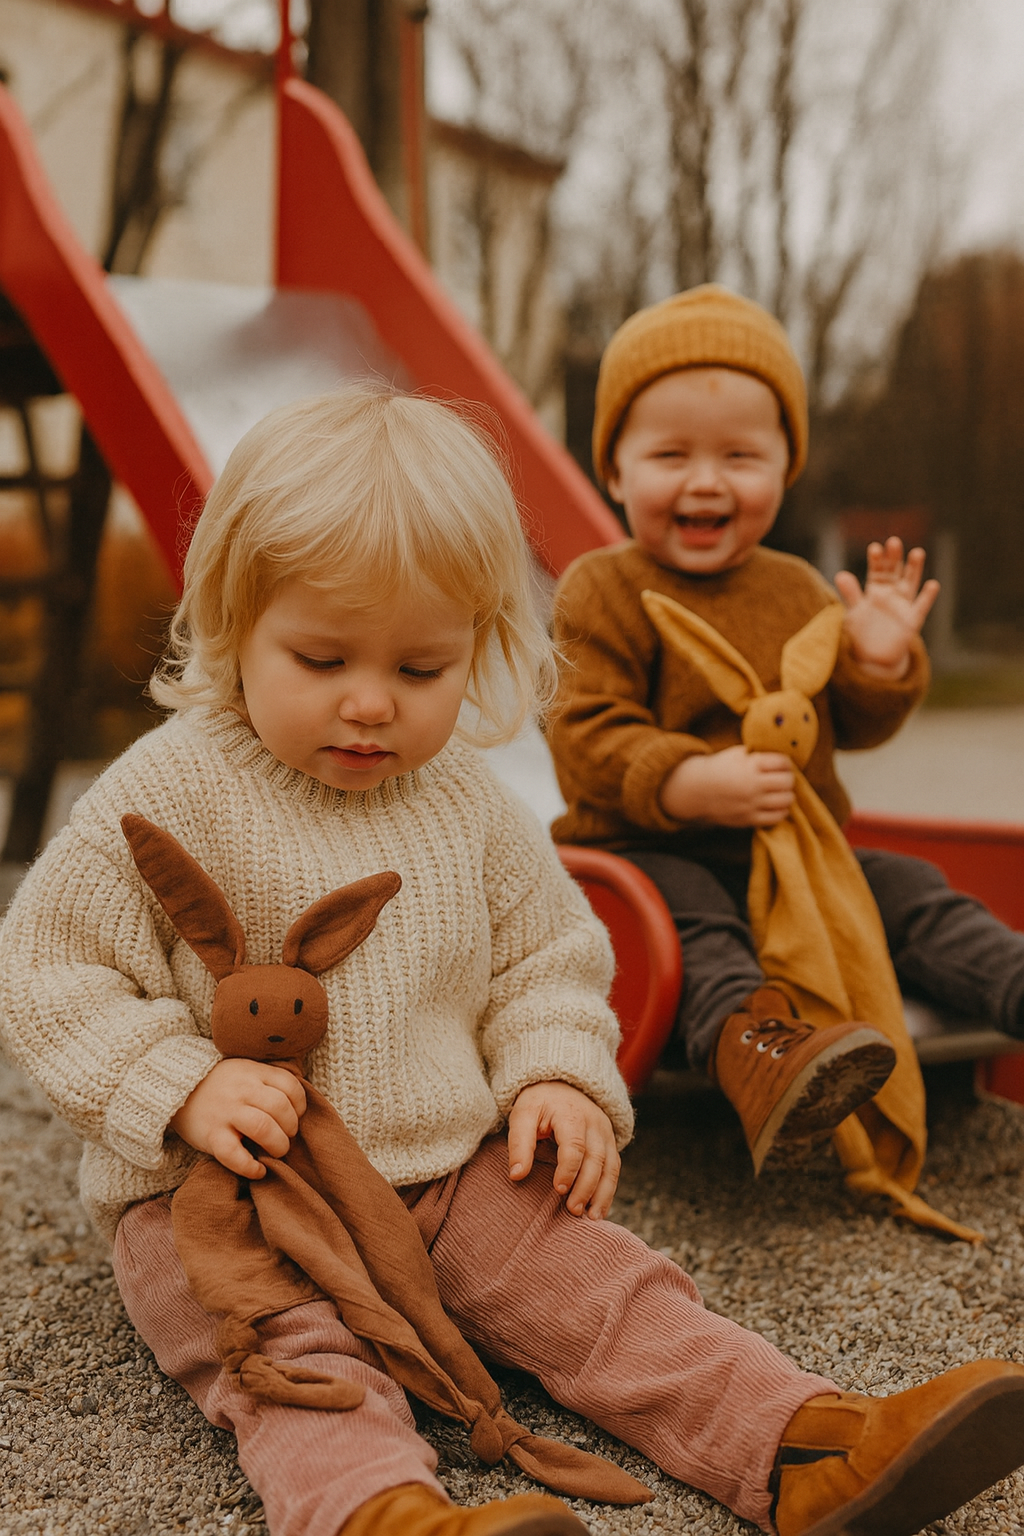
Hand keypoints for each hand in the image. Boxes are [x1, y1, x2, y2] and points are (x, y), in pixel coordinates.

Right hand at [169, 1057, 306, 1177]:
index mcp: (253, 1072)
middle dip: (291, 1127)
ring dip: (278, 1144)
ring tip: (277, 1152)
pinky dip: (251, 1167)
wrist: (175, 1088)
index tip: (296, 1115)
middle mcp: (242, 1090)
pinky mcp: (211, 1134)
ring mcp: (226, 1112)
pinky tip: (258, 1171)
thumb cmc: (219, 1084)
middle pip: (280, 1107)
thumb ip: (267, 1079)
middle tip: (286, 1136)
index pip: (290, 1085)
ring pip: (263, 1127)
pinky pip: (234, 1154)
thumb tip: (297, 1101)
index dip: (300, 1104)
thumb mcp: (244, 1070)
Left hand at [507, 1080, 619, 1219]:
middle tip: (573, 1210)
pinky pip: (615, 1168)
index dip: (569, 1169)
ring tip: (591, 1218)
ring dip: (602, 1194)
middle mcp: (594, 1123)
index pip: (575, 1145)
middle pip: (596, 1158)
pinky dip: (609, 1191)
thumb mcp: (523, 1114)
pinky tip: (599, 1210)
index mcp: (571, 1114)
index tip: (557, 1189)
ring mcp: (605, 1133)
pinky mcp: (609, 1142)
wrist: (562, 1083)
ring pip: (611, 1166)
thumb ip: (519, 1143)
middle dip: (586, 1187)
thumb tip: (516, 1175)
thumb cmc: (539, 1102)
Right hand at [660, 744, 794, 826]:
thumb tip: (781, 756)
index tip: (782, 765)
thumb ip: (758, 753)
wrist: (695, 790)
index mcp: (751, 764)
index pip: (783, 762)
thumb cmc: (718, 768)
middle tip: (782, 778)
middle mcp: (753, 784)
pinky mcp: (749, 819)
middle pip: (788, 781)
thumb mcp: (737, 753)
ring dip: (787, 795)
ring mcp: (752, 803)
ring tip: (780, 792)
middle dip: (788, 778)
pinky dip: (781, 811)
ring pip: (786, 800)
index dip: (786, 763)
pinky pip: (777, 817)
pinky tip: (776, 805)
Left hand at [834, 538, 938, 678]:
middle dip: (894, 558)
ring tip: (917, 553)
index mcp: (875, 590)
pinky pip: (921, 607)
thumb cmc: (862, 633)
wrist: (874, 659)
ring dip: (914, 569)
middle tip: (893, 542)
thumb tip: (840, 574)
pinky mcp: (912, 620)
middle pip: (894, 572)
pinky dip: (927, 596)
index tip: (874, 548)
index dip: (876, 560)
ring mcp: (903, 605)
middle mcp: (891, 594)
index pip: (876, 570)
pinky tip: (932, 585)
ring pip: (910, 583)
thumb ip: (850, 594)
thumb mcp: (853, 613)